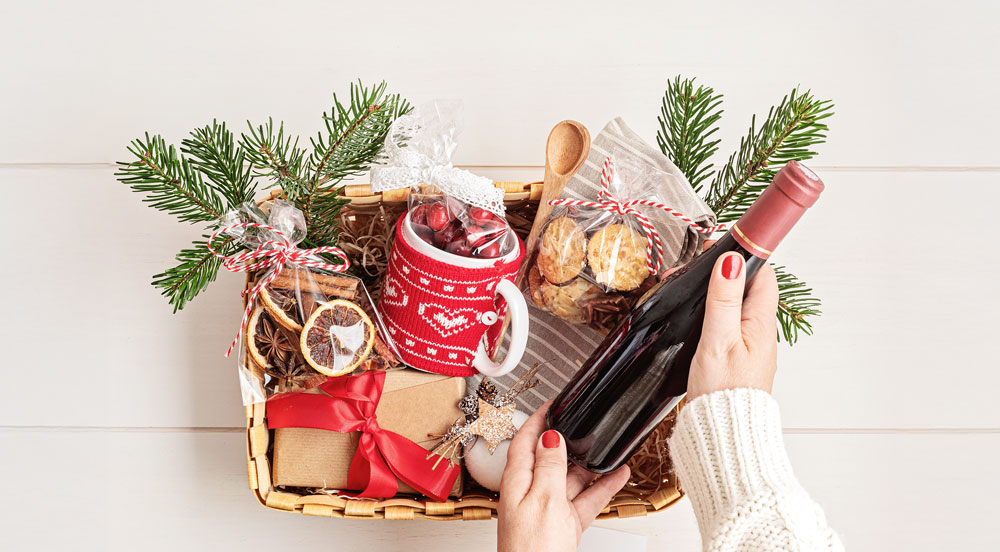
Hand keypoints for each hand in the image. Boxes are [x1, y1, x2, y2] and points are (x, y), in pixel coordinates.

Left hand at [497, 401, 630, 551]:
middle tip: (585, 421)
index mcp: (518, 480)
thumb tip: (551, 436)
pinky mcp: (564, 524)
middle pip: (549, 456)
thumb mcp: (544, 498)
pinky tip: (617, 475)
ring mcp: (548, 508)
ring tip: (607, 445)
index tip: (554, 402)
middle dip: (569, 439)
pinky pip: (585, 498)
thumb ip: (549, 465)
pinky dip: (602, 486)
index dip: (539, 418)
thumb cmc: (532, 549)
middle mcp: (531, 492)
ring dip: (589, 463)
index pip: (524, 439)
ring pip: (571, 477)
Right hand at [687, 251, 778, 398]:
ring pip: (735, 306)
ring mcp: (749, 345)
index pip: (762, 274)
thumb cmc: (723, 391)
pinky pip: (728, 324)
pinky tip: (693, 317)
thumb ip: (723, 299)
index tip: (717, 245)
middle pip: (747, 287)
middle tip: (690, 268)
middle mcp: (760, 331)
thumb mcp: (718, 339)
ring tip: (684, 287)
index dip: (743, 254)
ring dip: (713, 292)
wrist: (722, 432)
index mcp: (761, 322)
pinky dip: (711, 312)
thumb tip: (731, 261)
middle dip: (721, 272)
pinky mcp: (736, 357)